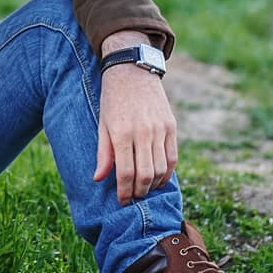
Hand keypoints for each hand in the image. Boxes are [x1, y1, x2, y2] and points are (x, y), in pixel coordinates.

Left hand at [92, 62, 178, 205]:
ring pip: (161, 169)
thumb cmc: (113, 100)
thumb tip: (99, 178)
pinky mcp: (171, 126)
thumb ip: (103, 153)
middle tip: (133, 197)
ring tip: (144, 189)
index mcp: (122, 133)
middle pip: (145, 175)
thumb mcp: (103, 124)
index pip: (126, 173)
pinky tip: (158, 178)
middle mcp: (143, 133)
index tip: (122, 200)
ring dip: (153, 185)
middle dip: (139, 192)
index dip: (124, 192)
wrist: (132, 71)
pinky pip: (173, 157)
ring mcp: (160, 129)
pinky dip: (167, 172)